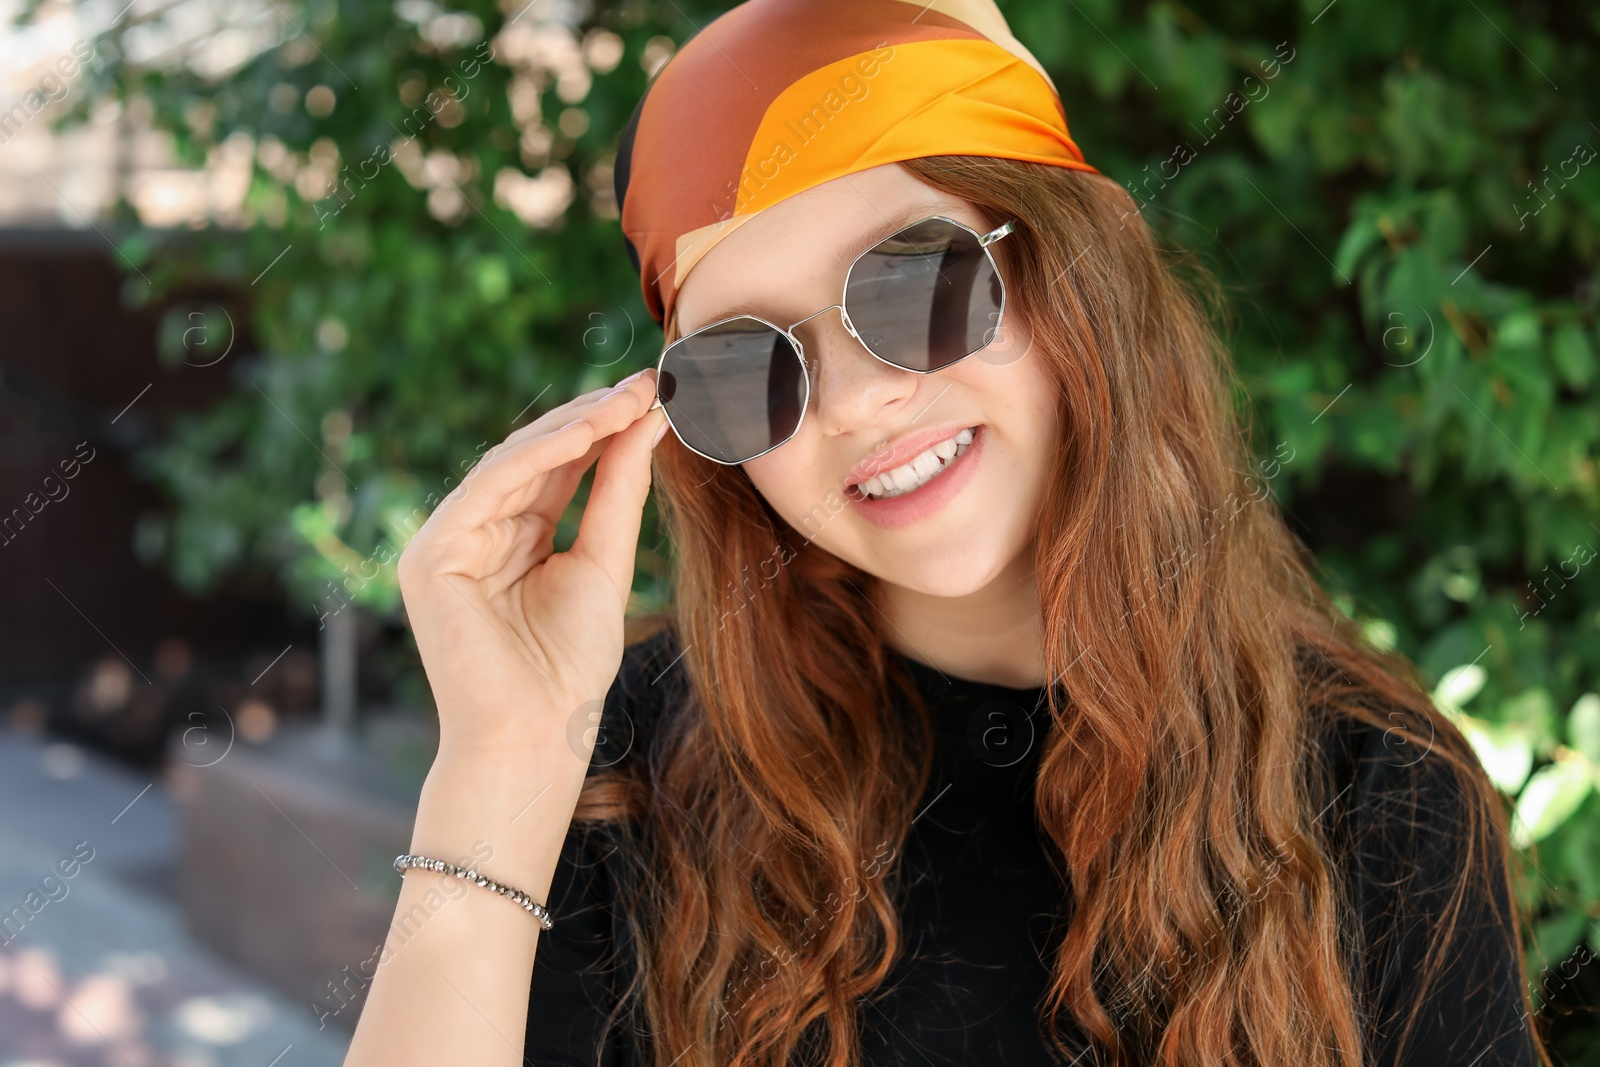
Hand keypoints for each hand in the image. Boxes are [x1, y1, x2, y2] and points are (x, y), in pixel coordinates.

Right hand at [396, 369, 668, 760]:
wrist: (533, 736)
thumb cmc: (568, 669)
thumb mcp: (605, 565)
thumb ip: (618, 495)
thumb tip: (648, 423)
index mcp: (513, 541)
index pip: (559, 470)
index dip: (603, 431)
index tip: (652, 395)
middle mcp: (475, 534)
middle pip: (535, 457)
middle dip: (591, 417)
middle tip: (643, 383)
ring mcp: (446, 543)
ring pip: (512, 463)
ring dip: (572, 427)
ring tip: (625, 400)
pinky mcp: (432, 556)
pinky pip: (490, 485)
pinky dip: (540, 455)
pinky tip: (587, 432)